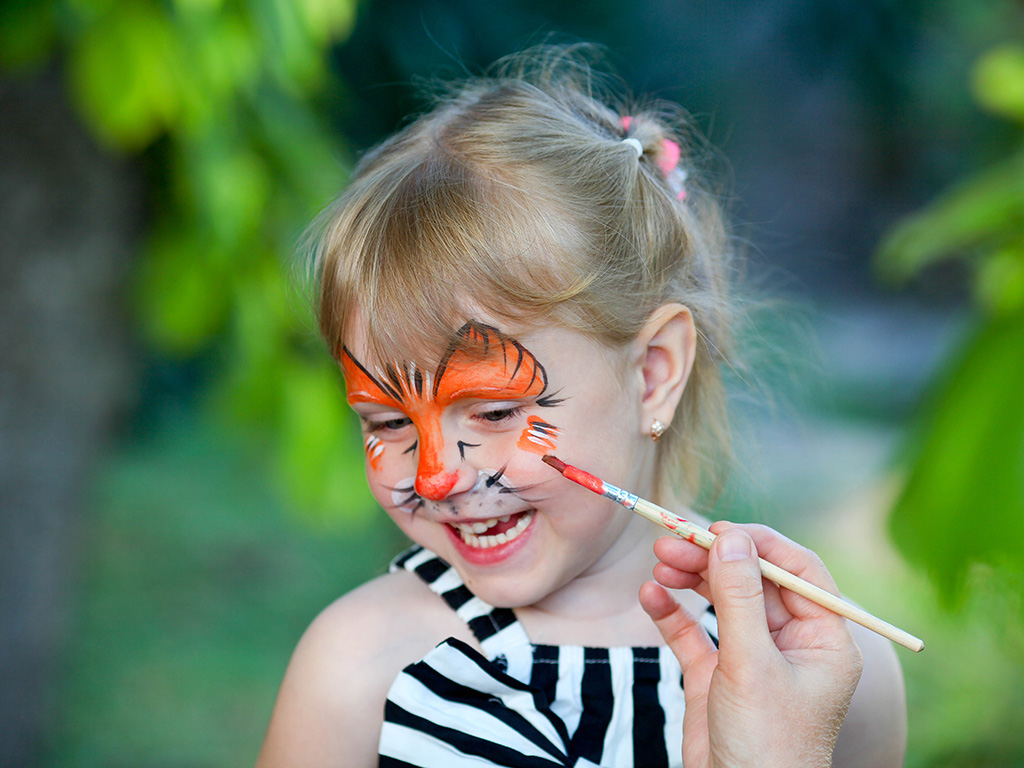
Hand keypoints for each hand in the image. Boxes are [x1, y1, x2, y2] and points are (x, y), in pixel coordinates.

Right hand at [638, 522, 863, 767]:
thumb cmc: (767, 745)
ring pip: (721, 601)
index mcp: (823, 639)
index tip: (717, 529)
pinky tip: (650, 596)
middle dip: (712, 559)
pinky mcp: (719, 677)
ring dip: (690, 579)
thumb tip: (731, 537)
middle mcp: (791, 644)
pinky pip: (695, 633)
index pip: (797, 571)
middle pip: (752, 581)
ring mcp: (753, 659)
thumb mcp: (753, 664)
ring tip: (658, 562)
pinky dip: (672, 613)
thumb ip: (740, 597)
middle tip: (671, 541)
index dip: (758, 544)